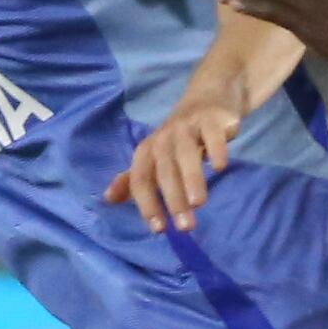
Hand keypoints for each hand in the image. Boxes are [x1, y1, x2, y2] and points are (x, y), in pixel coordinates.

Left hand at [106, 88, 246, 235]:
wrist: (207, 98)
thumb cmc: (178, 137)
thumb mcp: (154, 157)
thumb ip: (133, 180)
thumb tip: (108, 199)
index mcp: (147, 151)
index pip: (141, 180)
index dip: (147, 204)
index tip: (158, 229)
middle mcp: (164, 138)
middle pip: (164, 171)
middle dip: (173, 200)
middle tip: (185, 227)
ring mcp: (187, 127)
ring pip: (186, 154)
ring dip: (191, 179)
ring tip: (199, 204)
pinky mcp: (211, 119)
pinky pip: (212, 135)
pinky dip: (215, 149)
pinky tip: (219, 167)